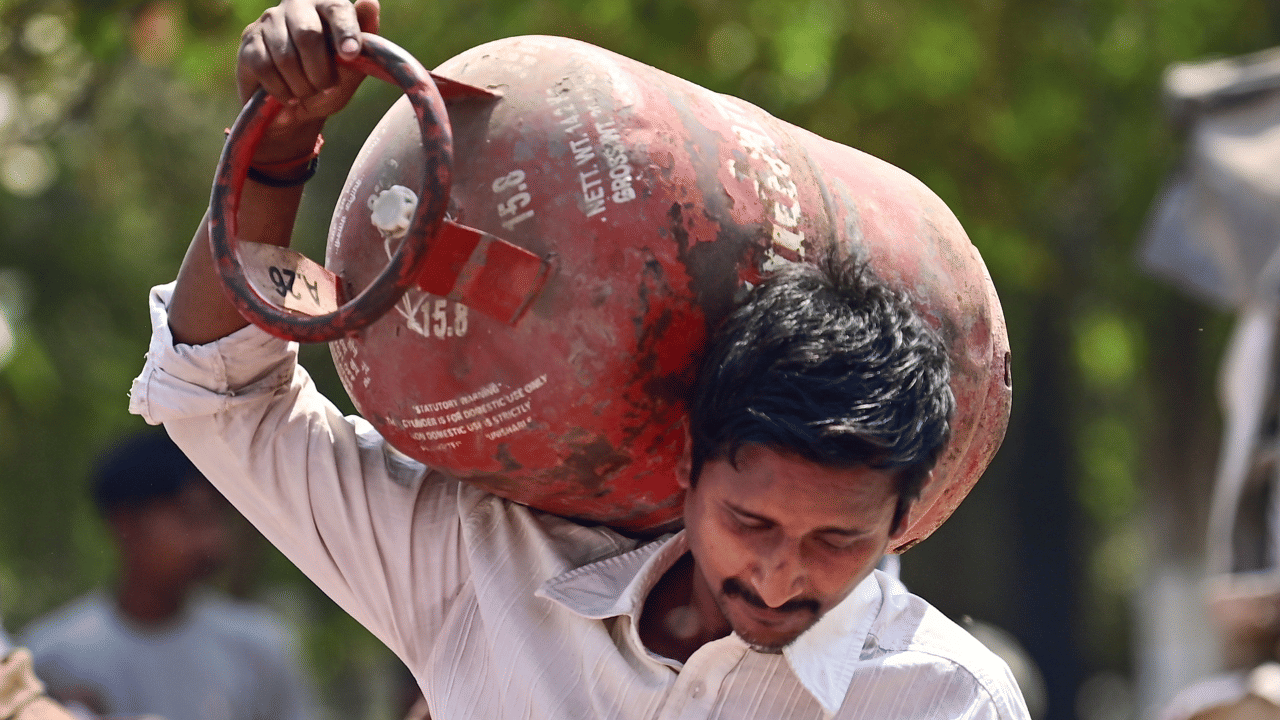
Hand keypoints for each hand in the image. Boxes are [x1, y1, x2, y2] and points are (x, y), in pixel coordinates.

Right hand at [236, 0, 379, 156]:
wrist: (300, 108)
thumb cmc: (331, 80)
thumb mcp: (354, 66)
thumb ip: (365, 35)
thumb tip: (370, 1)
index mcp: (326, 4)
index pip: (336, 8)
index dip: (345, 31)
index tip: (351, 54)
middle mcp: (295, 5)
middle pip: (308, 34)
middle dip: (320, 71)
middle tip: (327, 88)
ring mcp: (269, 20)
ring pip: (285, 56)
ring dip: (301, 85)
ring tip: (307, 93)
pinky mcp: (249, 40)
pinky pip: (264, 68)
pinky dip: (281, 90)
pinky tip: (288, 96)